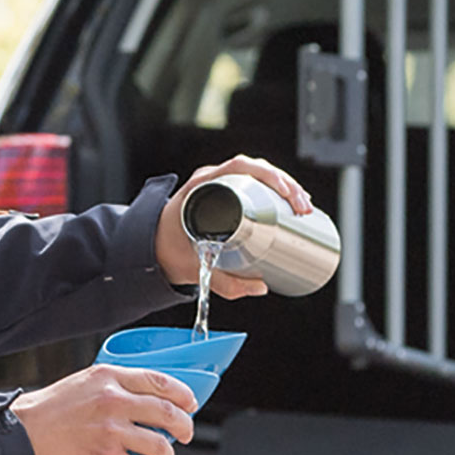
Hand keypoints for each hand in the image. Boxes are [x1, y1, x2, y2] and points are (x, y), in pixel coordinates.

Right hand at [10, 363, 197, 454]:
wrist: (20, 436)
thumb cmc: (48, 411)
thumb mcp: (82, 384)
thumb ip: (112, 388)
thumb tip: (144, 401)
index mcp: (109, 378)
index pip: (159, 381)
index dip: (183, 394)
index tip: (190, 404)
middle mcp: (113, 400)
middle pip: (167, 412)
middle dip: (185, 427)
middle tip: (184, 435)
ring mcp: (111, 430)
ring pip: (160, 445)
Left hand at [154, 155, 315, 295]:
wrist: (150, 249)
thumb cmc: (168, 251)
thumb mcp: (195, 268)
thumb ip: (225, 283)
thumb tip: (261, 287)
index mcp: (201, 186)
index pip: (239, 166)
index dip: (268, 174)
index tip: (286, 193)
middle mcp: (211, 180)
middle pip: (256, 169)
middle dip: (287, 184)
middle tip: (303, 208)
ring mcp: (219, 186)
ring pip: (259, 176)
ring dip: (286, 186)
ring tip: (304, 207)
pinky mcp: (226, 196)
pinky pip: (254, 183)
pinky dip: (276, 189)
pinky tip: (294, 199)